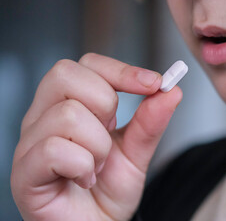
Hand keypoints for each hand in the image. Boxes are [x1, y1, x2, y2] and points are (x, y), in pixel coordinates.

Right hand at [11, 53, 181, 220]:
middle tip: (110, 132)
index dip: (122, 70)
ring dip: (98, 146)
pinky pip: (53, 149)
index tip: (153, 83)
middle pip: (66, 75)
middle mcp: (44, 117)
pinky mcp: (24, 172)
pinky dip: (82, 166)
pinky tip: (84, 178)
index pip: (88, 65)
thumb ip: (150, 122)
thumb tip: (170, 90)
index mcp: (69, 105)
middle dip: (105, 104)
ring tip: (97, 165)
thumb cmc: (107, 191)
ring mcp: (30, 143)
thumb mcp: (137, 152)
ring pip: (68, 115)